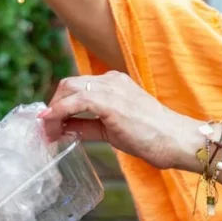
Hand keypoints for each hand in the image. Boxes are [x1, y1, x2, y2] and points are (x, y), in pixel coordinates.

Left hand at [39, 73, 199, 171]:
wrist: (175, 140)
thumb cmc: (150, 137)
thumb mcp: (111, 130)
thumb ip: (87, 126)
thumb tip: (63, 128)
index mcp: (114, 83)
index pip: (77, 86)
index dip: (60, 103)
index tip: (51, 122)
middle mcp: (111, 80)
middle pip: (68, 85)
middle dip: (53, 105)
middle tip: (46, 128)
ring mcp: (110, 88)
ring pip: (68, 90)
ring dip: (53, 112)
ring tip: (48, 132)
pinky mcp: (109, 102)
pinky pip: (74, 102)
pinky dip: (58, 112)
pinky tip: (52, 125)